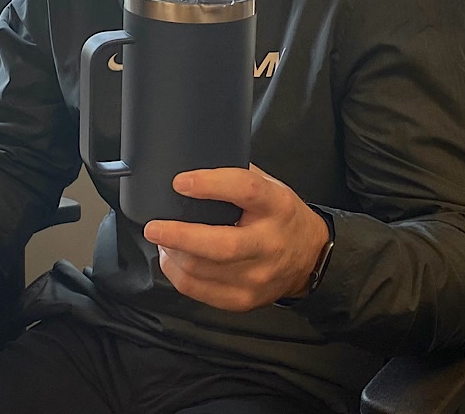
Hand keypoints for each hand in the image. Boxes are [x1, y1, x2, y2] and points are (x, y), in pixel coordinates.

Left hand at [142, 165, 329, 310]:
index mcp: (275, 205)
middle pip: (221, 245)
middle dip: (180, 236)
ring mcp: (258, 276)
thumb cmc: (280, 215)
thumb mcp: (268, 184)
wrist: (310, 257)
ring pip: (204, 271)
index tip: (180, 182)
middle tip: (154, 227)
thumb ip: (235, 175)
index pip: (245, 190)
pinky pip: (201, 291)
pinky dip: (178, 275)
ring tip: (161, 240)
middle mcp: (268, 243)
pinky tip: (172, 259)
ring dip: (173, 255)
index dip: (210, 185)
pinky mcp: (245, 299)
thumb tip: (191, 164)